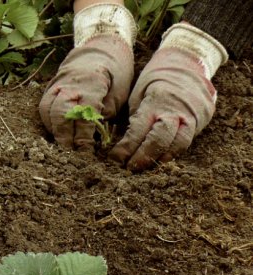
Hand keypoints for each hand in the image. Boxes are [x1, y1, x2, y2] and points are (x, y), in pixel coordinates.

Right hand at [39, 35, 133, 148]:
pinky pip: (44, 109)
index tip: (86, 151)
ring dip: (54, 131)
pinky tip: (57, 134)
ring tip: (62, 146)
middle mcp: (69, 84)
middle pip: (60, 114)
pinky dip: (49, 123)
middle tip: (70, 154)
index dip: (83, 135)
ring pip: (48, 112)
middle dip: (64, 136)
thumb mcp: (119, 93)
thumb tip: (92, 136)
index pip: (83, 115)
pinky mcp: (49, 90)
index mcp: (91, 84)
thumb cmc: (114, 74)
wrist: (99, 50)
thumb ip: (104, 114)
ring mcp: (56, 86)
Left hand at [109, 48, 216, 170]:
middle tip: (130, 168)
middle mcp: (177, 108)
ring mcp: (194, 113)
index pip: (139, 130)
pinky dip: (174, 151)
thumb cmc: (156, 79)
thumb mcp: (139, 92)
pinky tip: (162, 158)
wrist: (188, 62)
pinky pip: (189, 139)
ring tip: (146, 167)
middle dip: (143, 157)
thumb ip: (136, 117)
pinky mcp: (204, 117)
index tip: (115, 159)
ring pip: (179, 144)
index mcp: (156, 100)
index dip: (126, 148)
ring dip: (161, 158)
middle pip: (160, 140)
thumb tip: (123, 144)